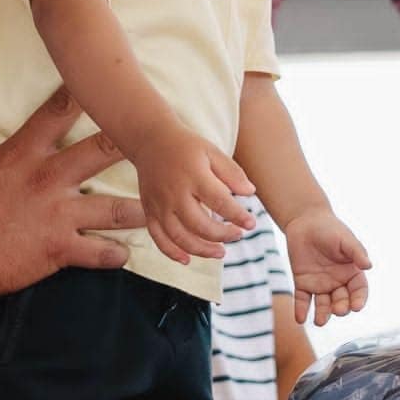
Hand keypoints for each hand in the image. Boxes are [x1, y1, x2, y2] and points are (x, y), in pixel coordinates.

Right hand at [0, 88, 146, 301]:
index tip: (106, 81)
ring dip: (141, 208)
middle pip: (102, 150)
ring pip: (115, 208)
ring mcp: (58, 214)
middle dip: (133, 141)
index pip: (56, 112)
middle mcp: (47, 178)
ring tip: (162, 207)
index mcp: (22, 154)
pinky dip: (115, 254)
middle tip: (158, 138)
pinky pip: (99, 252)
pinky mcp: (60, 249)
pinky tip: (127, 254)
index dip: (82, 93)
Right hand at [126, 124, 258, 263]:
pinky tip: (187, 259)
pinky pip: (158, 238)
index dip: (238, 216)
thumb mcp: (212, 151)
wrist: (150, 141)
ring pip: (179, 237)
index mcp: (194, 176)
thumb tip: (250, 193)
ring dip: (202, 250)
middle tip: (238, 235)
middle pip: (200, 225)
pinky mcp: (149, 211)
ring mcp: (159, 205)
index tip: (251, 224)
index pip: (220, 202)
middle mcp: (175, 194)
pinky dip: (172, 252)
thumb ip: (232, 173)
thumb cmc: (187, 147)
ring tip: (220, 252)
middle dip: (222, 235)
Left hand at [282, 209, 371, 324]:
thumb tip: (369, 266)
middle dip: (341, 308)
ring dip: (322, 314)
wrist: (306, 221)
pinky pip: (302, 300)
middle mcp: (337, 282)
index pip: (359, 291)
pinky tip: (300, 319)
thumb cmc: (330, 228)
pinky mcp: (303, 283)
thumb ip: (356, 252)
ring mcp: (320, 284)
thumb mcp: (346, 239)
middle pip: (341, 301)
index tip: (357, 306)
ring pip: (323, 304)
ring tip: (320, 321)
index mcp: (351, 272)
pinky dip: (301, 310)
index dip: (359, 300)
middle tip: (338, 310)